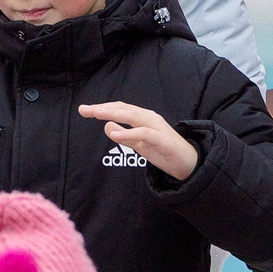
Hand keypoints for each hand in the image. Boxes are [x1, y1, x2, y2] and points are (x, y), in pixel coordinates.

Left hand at [78, 102, 197, 179]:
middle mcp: (149, 118)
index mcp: (143, 118)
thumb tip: (107, 126)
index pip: (120, 108)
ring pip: (133, 116)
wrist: (188, 164)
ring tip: (96, 114)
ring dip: (113, 114)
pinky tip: (115, 133)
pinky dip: (129, 132)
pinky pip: (143, 133)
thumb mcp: (138, 145)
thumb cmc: (164, 152)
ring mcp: (157, 127)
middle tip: (84, 109)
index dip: (103, 108)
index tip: (85, 110)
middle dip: (103, 108)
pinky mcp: (162, 139)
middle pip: (123, 108)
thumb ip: (124, 136)